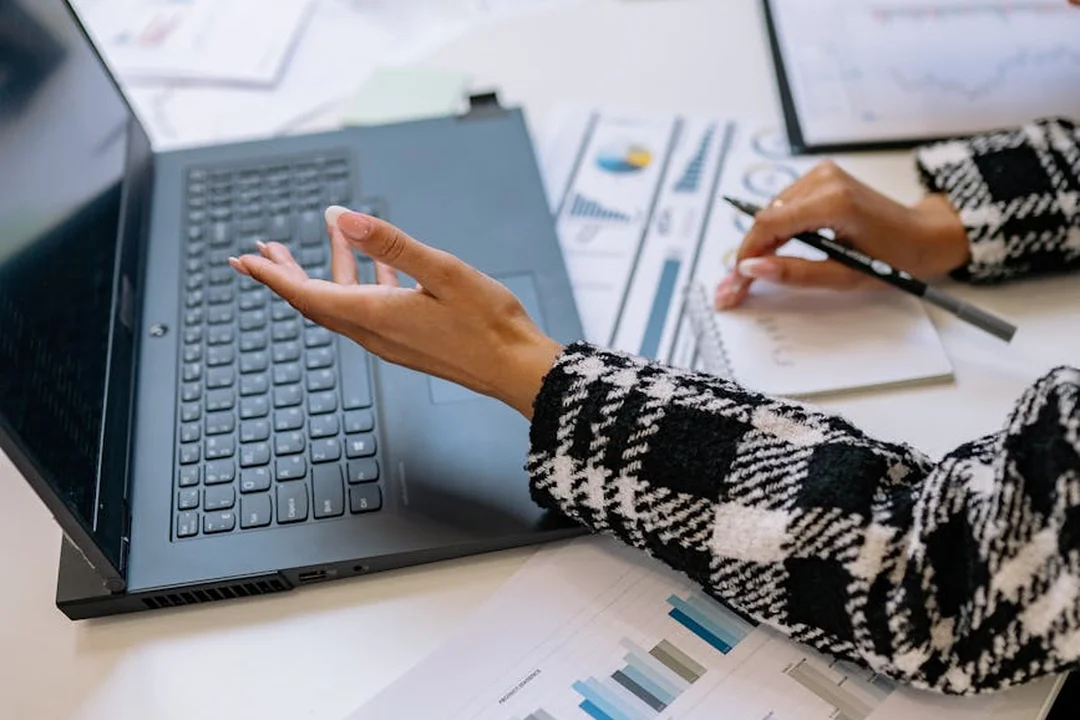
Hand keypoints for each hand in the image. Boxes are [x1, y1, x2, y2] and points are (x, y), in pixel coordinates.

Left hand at [228, 207, 563, 418]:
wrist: (516, 368)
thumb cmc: (488, 323)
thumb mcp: (442, 270)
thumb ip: (391, 243)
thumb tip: (341, 218)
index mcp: (375, 314)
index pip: (306, 294)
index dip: (271, 275)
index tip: (243, 260)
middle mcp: (374, 331)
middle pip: (314, 301)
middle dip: (284, 276)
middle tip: (258, 255)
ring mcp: (390, 339)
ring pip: (341, 304)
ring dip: (322, 275)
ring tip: (313, 246)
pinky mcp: (408, 341)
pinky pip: (369, 309)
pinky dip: (360, 283)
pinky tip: (375, 267)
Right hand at [715, 161, 970, 309]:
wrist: (923, 235)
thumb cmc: (895, 257)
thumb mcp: (844, 275)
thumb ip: (795, 273)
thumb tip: (753, 269)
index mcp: (834, 201)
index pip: (770, 225)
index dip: (746, 255)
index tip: (734, 282)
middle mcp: (825, 179)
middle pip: (766, 218)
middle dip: (749, 254)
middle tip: (734, 286)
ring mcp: (823, 174)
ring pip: (772, 212)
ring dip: (760, 244)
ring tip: (750, 274)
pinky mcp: (822, 177)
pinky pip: (784, 206)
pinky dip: (775, 231)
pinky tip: (771, 253)